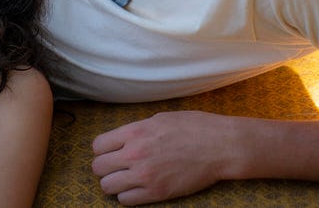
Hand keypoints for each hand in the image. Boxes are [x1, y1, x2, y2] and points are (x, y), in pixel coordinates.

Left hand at [91, 111, 233, 204]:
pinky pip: (125, 201)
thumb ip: (137, 130)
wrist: (221, 146)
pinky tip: (138, 189)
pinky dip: (128, 196)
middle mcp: (135, 154)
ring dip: (114, 183)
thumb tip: (123, 139)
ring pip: (107, 186)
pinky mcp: (157, 193)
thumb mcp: (159, 119)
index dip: (103, 150)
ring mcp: (145, 175)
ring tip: (126, 180)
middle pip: (98, 167)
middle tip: (117, 167)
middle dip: (105, 167)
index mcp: (135, 132)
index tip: (111, 152)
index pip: (98, 145)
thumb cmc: (195, 128)